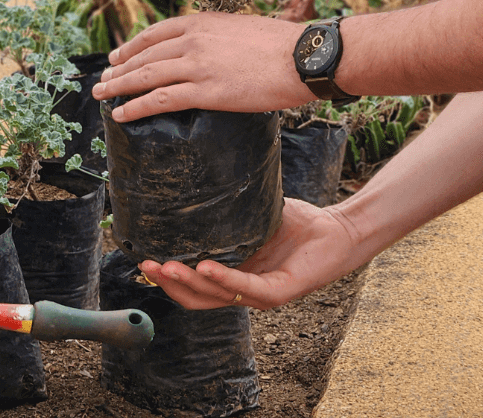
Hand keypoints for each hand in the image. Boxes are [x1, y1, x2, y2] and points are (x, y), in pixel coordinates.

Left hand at [91, 11, 310, 120]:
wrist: (304, 56)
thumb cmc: (282, 44)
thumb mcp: (240, 27)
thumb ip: (217, 37)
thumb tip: (210, 49)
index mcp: (200, 22)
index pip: (155, 34)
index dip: (132, 46)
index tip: (117, 56)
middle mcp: (191, 40)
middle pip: (144, 55)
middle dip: (119, 69)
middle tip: (103, 79)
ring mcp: (196, 65)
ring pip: (144, 77)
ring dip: (118, 87)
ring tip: (102, 95)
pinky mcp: (205, 91)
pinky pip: (159, 99)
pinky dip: (135, 107)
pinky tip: (121, 114)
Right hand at [140, 198, 362, 309]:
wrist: (338, 229)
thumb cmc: (298, 223)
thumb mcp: (252, 216)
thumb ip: (226, 212)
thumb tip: (193, 182)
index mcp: (235, 275)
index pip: (195, 287)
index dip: (168, 279)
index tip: (144, 259)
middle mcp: (245, 290)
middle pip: (199, 299)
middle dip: (169, 284)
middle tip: (146, 264)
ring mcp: (263, 294)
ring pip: (217, 297)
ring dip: (189, 283)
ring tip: (166, 266)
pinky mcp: (282, 290)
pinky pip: (247, 288)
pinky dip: (224, 278)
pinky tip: (206, 265)